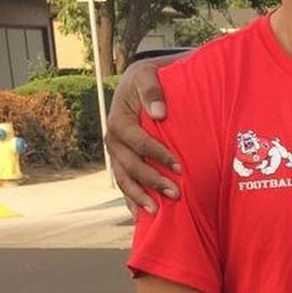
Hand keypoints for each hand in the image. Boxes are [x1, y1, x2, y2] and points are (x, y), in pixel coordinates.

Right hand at [105, 58, 181, 215]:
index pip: (135, 140)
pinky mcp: (122, 163)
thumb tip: (158, 113)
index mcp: (118, 119)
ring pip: (124, 179)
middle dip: (151, 181)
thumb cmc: (149, 79)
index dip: (156, 154)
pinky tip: (142, 217)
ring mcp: (116, 154)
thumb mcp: (148, 74)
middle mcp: (113, 140)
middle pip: (128, 165)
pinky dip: (132, 201)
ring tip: (156, 213)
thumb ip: (152, 90)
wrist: (142, 83)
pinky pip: (124, 185)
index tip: (178, 166)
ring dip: (139, 197)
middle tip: (175, 194)